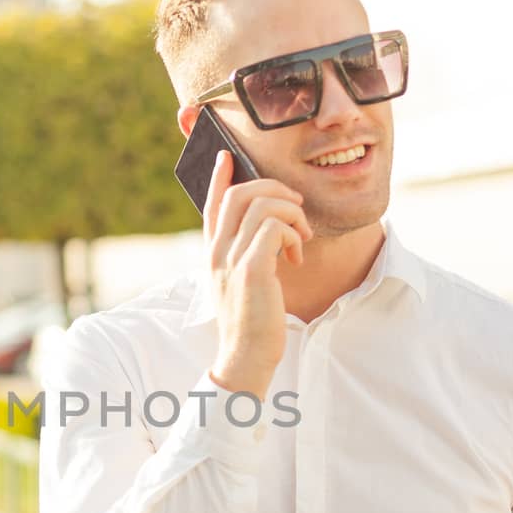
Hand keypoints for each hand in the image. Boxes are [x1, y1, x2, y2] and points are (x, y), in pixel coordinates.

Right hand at [203, 151, 312, 399]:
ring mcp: (231, 259)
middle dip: (273, 189)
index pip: (211, 204)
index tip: (228, 155)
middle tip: (296, 207)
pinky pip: (274, 228)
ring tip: (301, 236)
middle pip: (238, 194)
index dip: (219, 177)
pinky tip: (297, 255)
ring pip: (261, 205)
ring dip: (291, 213)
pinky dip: (292, 234)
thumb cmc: (249, 322)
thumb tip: (267, 231)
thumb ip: (244, 256)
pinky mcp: (252, 269)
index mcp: (211, 253)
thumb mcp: (239, 283)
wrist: (245, 356)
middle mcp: (216, 252)